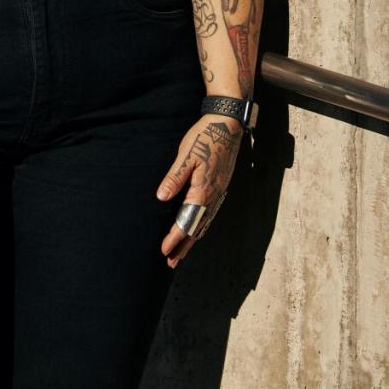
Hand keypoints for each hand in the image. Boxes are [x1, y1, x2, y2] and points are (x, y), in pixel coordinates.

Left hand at [156, 115, 242, 267]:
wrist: (228, 125)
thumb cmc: (205, 137)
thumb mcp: (186, 155)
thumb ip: (174, 178)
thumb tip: (161, 198)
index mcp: (203, 190)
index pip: (187, 222)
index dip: (175, 238)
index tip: (164, 252)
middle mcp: (213, 196)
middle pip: (197, 228)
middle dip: (183, 246)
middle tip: (171, 263)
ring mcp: (219, 192)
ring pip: (205, 223)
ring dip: (192, 239)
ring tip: (182, 252)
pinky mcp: (220, 187)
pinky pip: (211, 214)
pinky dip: (202, 226)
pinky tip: (198, 229)